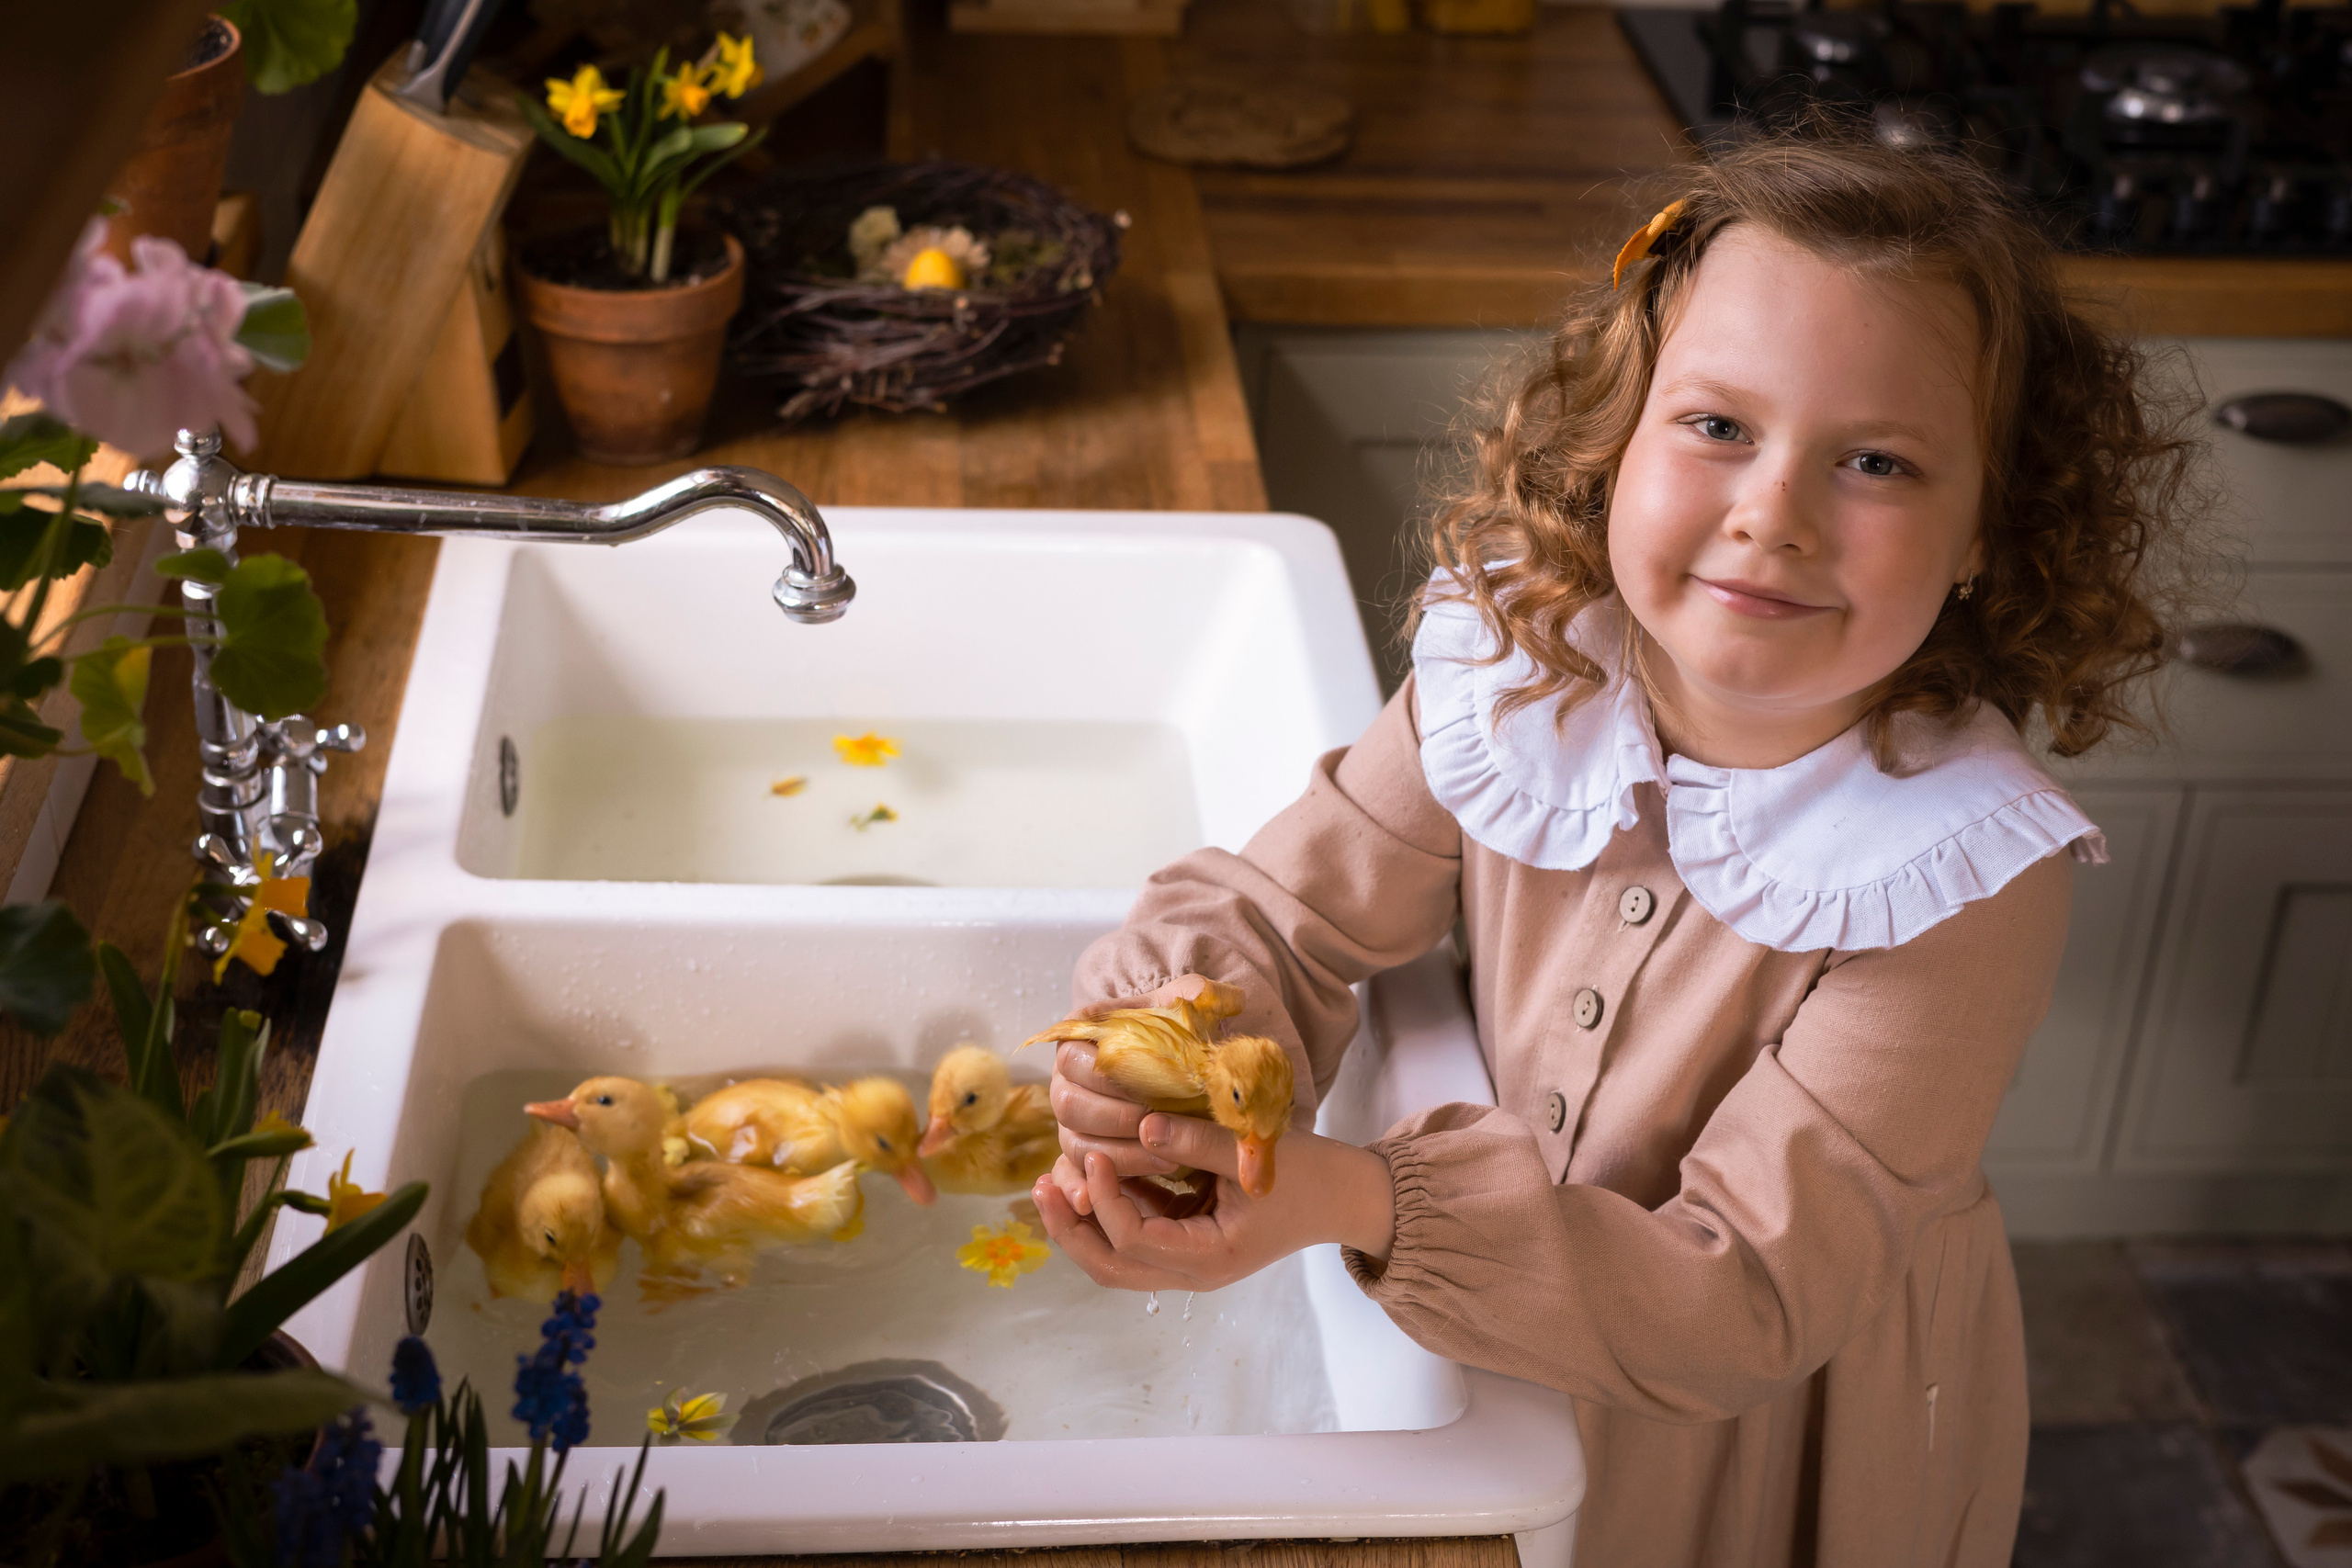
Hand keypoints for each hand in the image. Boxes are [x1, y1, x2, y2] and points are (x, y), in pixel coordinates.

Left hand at [1032, 1110, 1395, 1293]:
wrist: (1346, 1197)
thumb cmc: (1308, 1175)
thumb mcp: (1251, 1155)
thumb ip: (1195, 1141)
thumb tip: (1140, 1124)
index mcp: (1209, 1258)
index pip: (1135, 1239)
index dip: (1107, 1198)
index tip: (1093, 1156)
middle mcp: (1192, 1272)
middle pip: (1110, 1267)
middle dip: (1071, 1230)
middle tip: (1039, 1187)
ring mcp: (1189, 1262)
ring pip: (1116, 1260)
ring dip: (1082, 1225)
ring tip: (1048, 1185)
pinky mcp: (1188, 1242)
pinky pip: (1134, 1238)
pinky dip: (1107, 1213)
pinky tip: (1088, 1177)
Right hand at [1044, 973, 1225, 1216]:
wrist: (1193, 1074)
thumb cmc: (1189, 1038)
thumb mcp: (1197, 1008)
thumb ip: (1199, 994)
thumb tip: (1198, 996)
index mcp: (1082, 1038)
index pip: (1074, 1058)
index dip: (1107, 1079)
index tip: (1149, 1091)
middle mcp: (1067, 1080)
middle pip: (1068, 1105)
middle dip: (1114, 1120)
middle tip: (1157, 1129)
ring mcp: (1073, 1122)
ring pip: (1075, 1145)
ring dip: (1117, 1156)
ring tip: (1166, 1163)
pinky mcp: (1083, 1157)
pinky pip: (1070, 1177)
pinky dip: (1078, 1190)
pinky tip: (1095, 1203)